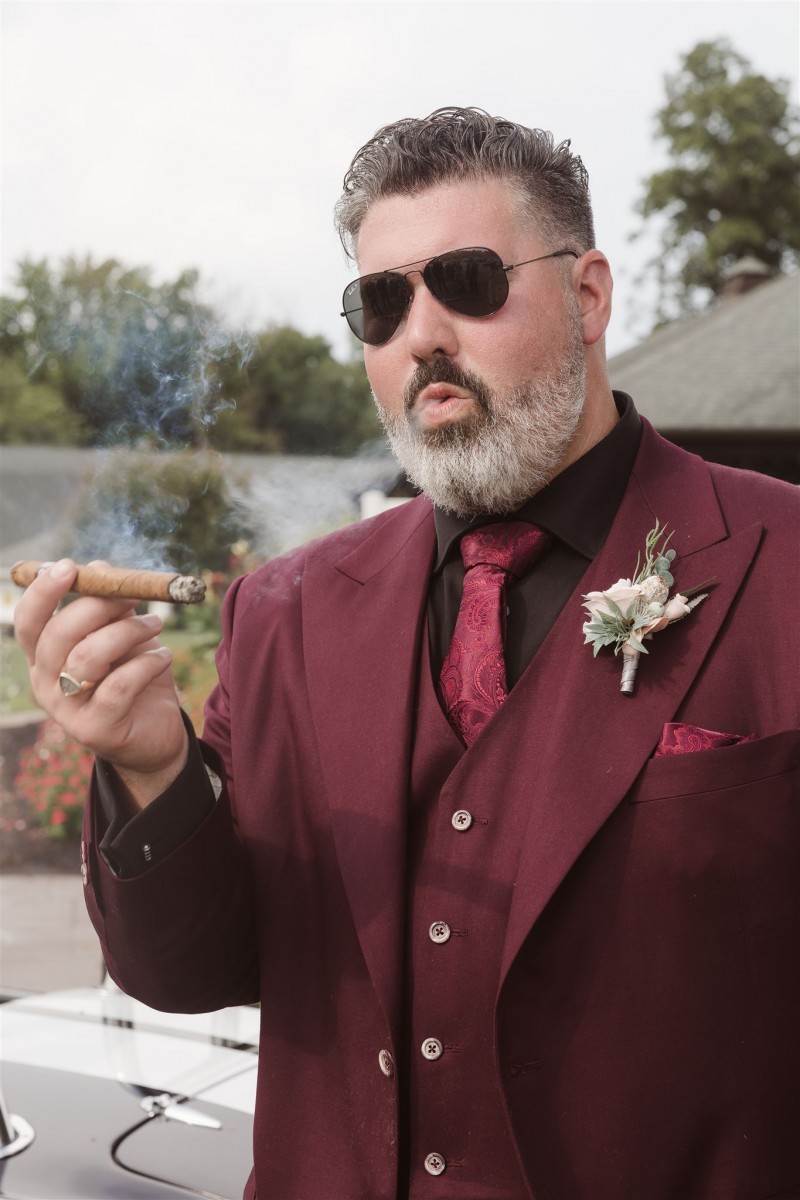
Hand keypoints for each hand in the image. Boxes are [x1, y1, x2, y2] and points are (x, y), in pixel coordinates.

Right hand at [14, 559, 188, 806]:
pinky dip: (146, 663)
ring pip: (88, 657)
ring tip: (157, 624)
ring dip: (128, 631)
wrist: (156, 732)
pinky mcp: (95, 730)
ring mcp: (66, 710)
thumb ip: (108, 606)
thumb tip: (98, 567)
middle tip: (134, 595)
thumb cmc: (134, 676)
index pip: (28, 622)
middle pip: (58, 635)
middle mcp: (46, 683)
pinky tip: (164, 657)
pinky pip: (118, 686)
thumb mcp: (121, 635)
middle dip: (98, 606)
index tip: (69, 566)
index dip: (42, 592)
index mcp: (44, 657)